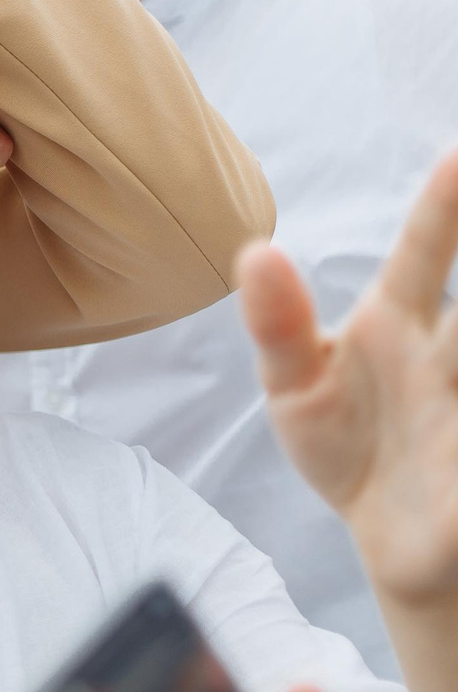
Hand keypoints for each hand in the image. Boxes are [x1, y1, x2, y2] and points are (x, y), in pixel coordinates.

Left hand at [243, 149, 457, 606]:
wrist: (387, 535)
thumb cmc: (343, 441)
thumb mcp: (292, 384)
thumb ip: (276, 323)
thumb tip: (254, 252)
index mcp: (398, 320)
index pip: (424, 252)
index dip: (444, 207)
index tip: (456, 157)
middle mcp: (448, 350)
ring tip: (442, 385)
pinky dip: (455, 430)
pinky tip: (443, 429)